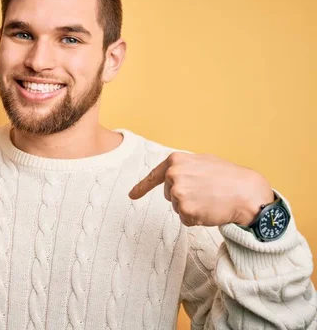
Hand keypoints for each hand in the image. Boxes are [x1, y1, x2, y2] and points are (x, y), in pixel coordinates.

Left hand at [128, 152, 273, 226]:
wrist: (247, 192)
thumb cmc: (228, 176)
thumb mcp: (202, 162)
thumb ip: (183, 167)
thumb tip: (170, 175)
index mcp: (176, 161)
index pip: (154, 176)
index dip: (142, 187)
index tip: (131, 195)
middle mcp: (173, 175)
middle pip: (168, 194)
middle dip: (183, 196)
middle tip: (205, 192)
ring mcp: (178, 193)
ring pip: (177, 207)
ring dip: (191, 207)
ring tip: (209, 199)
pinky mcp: (185, 210)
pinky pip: (185, 219)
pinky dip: (196, 218)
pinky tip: (210, 210)